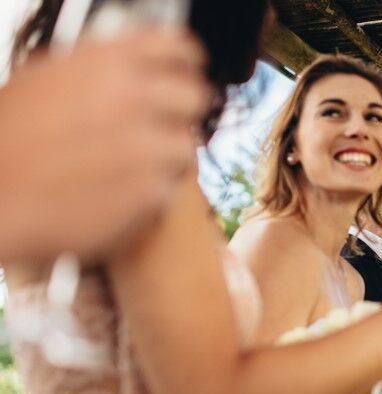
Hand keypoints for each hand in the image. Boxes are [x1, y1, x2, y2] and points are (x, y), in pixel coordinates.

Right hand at [0, 29, 209, 260]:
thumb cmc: (10, 146)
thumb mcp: (42, 81)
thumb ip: (92, 67)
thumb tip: (124, 62)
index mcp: (104, 63)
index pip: (175, 45)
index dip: (186, 59)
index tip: (188, 69)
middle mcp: (131, 98)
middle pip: (194, 95)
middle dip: (182, 111)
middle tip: (166, 125)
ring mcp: (146, 145)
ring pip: (187, 144)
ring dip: (168, 154)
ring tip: (135, 165)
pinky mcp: (152, 190)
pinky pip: (174, 184)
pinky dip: (155, 190)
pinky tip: (124, 191)